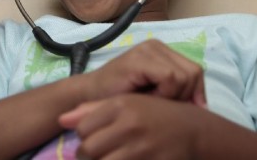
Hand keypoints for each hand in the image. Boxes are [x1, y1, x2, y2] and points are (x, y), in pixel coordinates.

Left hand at [60, 94, 205, 159]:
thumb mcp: (125, 102)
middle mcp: (131, 125)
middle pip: (90, 149)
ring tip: (107, 157)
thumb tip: (62, 120)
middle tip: (96, 153)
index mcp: (122, 105)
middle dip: (87, 155)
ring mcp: (143, 148)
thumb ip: (92, 109)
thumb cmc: (154, 113)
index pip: (83, 128)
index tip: (90, 139)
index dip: (83, 137)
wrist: (194, 130)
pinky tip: (122, 159)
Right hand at [79, 39, 206, 107]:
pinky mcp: (139, 58)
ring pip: (184, 75)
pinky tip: (147, 97)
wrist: (90, 98)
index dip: (196, 93)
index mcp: (162, 51)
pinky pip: (170, 77)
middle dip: (184, 95)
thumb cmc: (122, 99)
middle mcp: (156, 45)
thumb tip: (204, 106)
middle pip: (194, 72)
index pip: (196, 70)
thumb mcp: (157, 94)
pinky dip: (164, 93)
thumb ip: (178, 93)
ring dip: (171, 95)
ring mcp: (147, 49)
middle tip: (163, 104)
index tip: (182, 109)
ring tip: (152, 100)